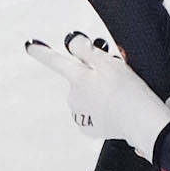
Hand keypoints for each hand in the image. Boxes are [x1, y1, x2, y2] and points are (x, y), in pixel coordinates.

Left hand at [25, 31, 169, 156]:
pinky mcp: (89, 128)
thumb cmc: (128, 90)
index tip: (29, 45)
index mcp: (77, 78)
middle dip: (93, 76)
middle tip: (116, 79)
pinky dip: (102, 110)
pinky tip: (115, 111)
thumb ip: (86, 49)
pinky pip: (92, 113)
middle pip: (79, 79)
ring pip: (88, 96)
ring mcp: (80, 114)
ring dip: (99, 93)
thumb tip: (71, 43)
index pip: (55, 60)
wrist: (140, 122)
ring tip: (119, 96)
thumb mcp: (108, 62)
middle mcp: (73, 96)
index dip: (41, 51)